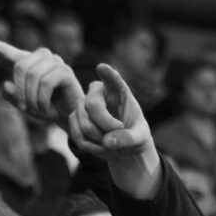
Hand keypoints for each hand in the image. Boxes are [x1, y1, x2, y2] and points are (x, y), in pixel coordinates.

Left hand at [0, 34, 84, 126]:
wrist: (71, 119)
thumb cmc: (49, 109)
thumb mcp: (26, 105)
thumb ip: (12, 97)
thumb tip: (5, 85)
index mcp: (29, 63)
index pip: (9, 53)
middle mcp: (41, 57)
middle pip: (20, 67)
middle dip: (20, 91)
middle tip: (24, 108)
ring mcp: (55, 61)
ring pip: (33, 75)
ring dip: (31, 97)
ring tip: (36, 109)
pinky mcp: (65, 71)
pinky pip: (46, 82)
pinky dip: (42, 98)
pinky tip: (45, 107)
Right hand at [67, 63, 160, 198]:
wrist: (124, 146)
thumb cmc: (135, 135)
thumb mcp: (140, 138)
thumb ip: (129, 138)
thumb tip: (108, 141)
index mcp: (118, 90)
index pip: (112, 79)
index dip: (108, 74)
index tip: (103, 68)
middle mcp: (97, 92)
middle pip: (92, 106)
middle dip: (106, 126)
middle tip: (119, 134)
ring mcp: (83, 103)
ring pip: (85, 124)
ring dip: (100, 140)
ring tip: (112, 143)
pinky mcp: (74, 118)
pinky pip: (78, 135)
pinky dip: (92, 147)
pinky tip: (102, 146)